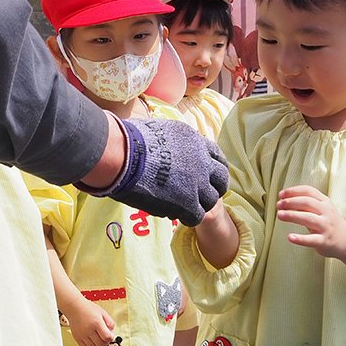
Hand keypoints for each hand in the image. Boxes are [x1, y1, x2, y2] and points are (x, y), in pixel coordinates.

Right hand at [63, 298, 116, 345]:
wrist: (74, 307)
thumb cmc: (88, 309)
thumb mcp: (103, 312)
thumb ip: (110, 322)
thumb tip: (112, 333)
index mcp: (97, 323)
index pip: (107, 337)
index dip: (111, 338)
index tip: (110, 335)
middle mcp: (89, 330)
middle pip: (101, 344)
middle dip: (106, 342)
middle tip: (105, 338)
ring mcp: (82, 335)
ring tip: (99, 340)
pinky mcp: (77, 338)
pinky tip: (93, 342)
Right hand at [83, 117, 228, 226]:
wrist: (123, 156)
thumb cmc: (130, 139)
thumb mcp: (161, 129)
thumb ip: (173, 141)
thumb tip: (166, 143)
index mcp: (196, 142)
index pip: (217, 156)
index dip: (213, 167)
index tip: (207, 173)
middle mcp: (202, 163)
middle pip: (222, 179)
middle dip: (215, 187)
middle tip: (202, 193)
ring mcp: (197, 184)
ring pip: (211, 200)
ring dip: (200, 204)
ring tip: (185, 206)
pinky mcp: (187, 204)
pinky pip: (197, 216)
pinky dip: (188, 216)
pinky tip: (175, 213)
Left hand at [276, 186, 345, 258]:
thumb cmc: (329, 223)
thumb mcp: (322, 209)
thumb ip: (307, 204)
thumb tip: (285, 200)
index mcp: (325, 202)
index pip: (308, 191)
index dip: (293, 191)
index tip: (281, 195)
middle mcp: (327, 212)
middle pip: (307, 202)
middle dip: (290, 202)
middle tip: (278, 205)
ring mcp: (326, 226)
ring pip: (308, 218)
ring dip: (292, 215)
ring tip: (279, 215)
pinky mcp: (325, 241)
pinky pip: (311, 239)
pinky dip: (300, 239)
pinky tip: (290, 237)